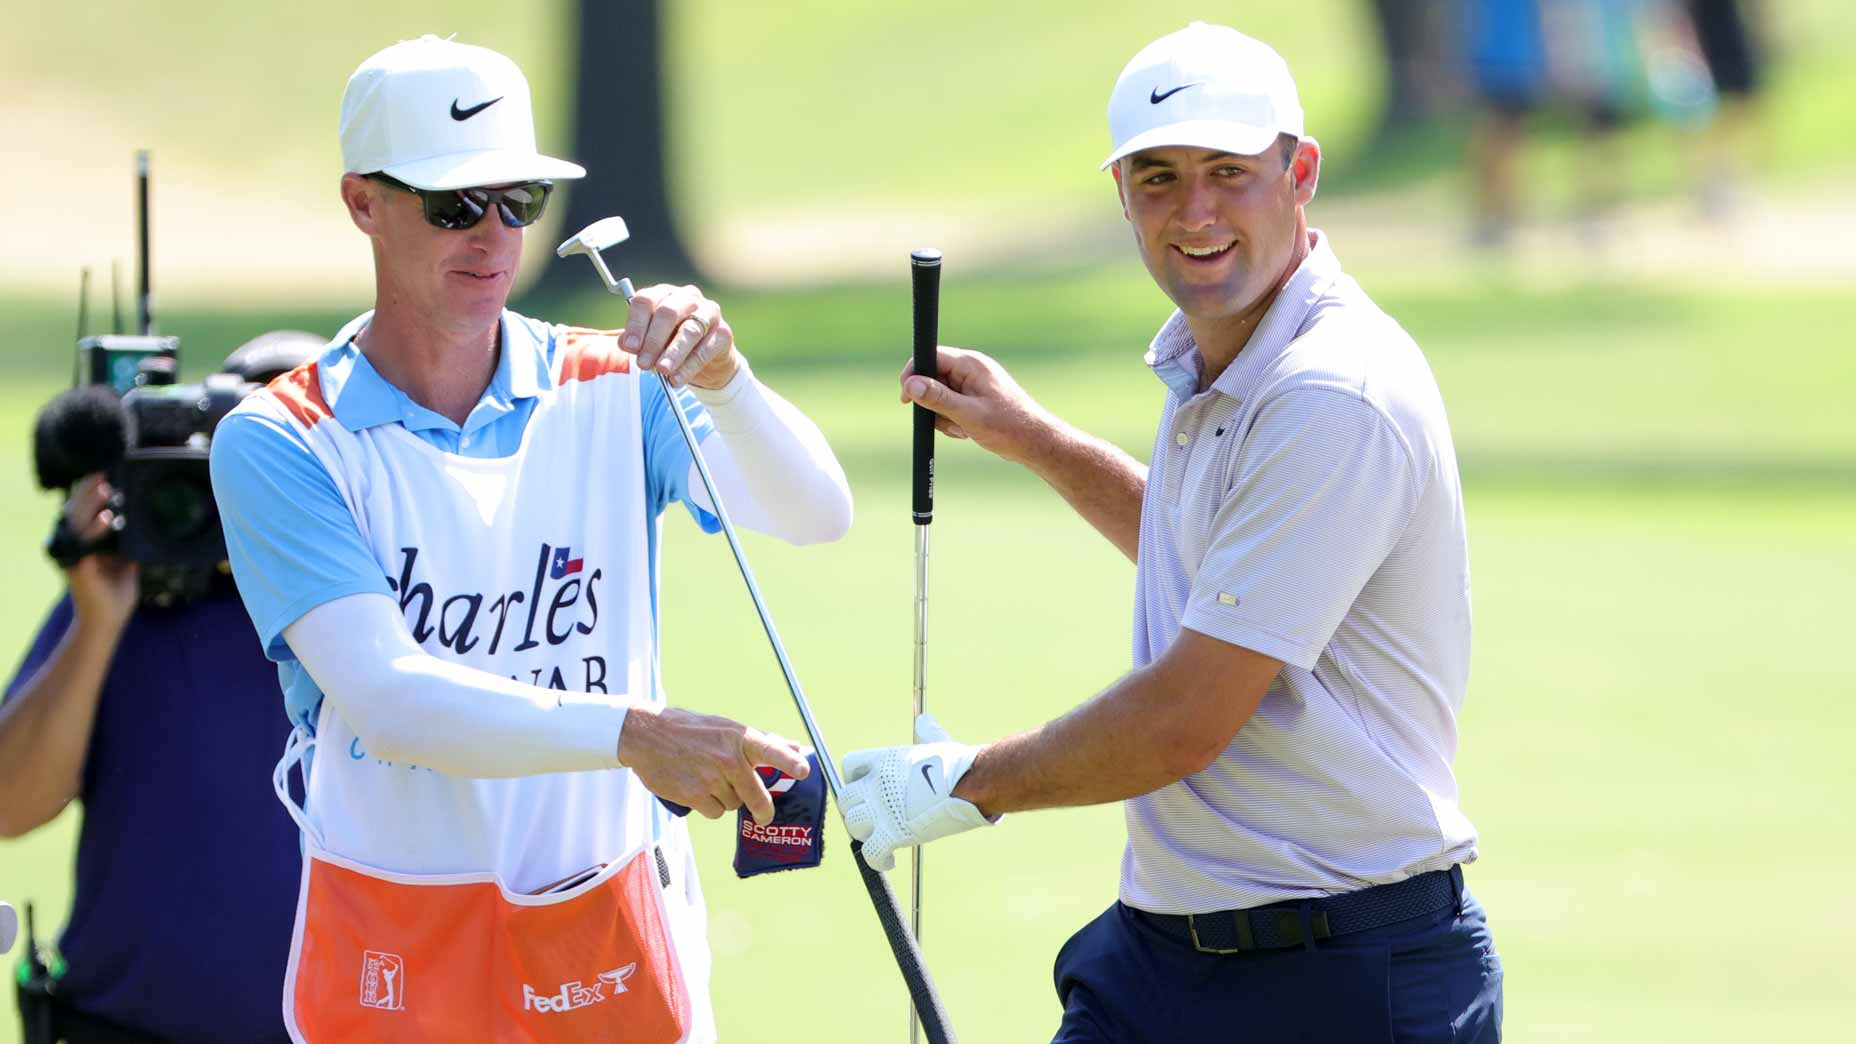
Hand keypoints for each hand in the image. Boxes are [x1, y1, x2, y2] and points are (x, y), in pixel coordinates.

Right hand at [61, 474, 137, 629]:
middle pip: (77, 510)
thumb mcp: (128, 560)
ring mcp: (75, 553)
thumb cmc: (117, 591)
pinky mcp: (78, 565)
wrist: (109, 619)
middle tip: (103, 474)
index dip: (90, 492)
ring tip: (105, 488)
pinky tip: (107, 517)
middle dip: (89, 491)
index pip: (84, 510)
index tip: (105, 475)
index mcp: (85, 541)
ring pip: (77, 521)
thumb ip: (130, 540)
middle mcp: (76, 544)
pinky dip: (95, 529)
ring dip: (90, 503)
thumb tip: (146, 522)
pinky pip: (85, 542)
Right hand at [616, 705, 808, 823]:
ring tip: (707, 779)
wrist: (646, 736)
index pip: (770, 750)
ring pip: (733, 804)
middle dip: (762, 809)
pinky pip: (714, 812)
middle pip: (756, 795)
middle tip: (764, 815)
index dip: (788, 761)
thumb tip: (795, 748)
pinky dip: (708, 806)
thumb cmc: (689, 730)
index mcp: (738, 737)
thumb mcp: (726, 728)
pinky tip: (696, 789)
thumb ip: (760, 742)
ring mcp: (711, 778)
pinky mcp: (694, 795)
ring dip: (725, 798)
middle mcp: (728, 758)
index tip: (804, 770)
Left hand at [622, 283, 740, 389]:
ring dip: (674, 353)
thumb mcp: (650, 342)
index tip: (630, 347)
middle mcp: (687, 297)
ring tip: (663, 371)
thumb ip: (637, 340)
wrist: (707, 361)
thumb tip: (627, 344)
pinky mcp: (724, 332)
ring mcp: (709, 312)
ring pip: (690, 330)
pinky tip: (678, 378)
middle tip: (644, 364)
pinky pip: (706, 349)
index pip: (646, 300)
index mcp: (664, 294)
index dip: (636, 324)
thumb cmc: (672, 345)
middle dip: (654, 341)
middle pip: (668, 313)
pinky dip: (690, 366)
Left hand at [840, 712, 993, 871]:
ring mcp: (882, 810)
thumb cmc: (959, 763)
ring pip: (854, 825)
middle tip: (871, 817)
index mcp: (884, 759)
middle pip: (845, 799)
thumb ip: (926, 733)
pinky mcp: (893, 834)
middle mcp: (876, 784)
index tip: (865, 787)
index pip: (849, 765)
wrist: (972, 784)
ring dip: (864, 833)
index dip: (854, 778)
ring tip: (879, 837)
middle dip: (854, 809)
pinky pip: (871, 852)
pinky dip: (878, 859)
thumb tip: (925, 721)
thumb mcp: (936, 741)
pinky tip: (888, 859)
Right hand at [900, 346, 1054, 466]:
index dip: (913, 375)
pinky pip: (950, 406)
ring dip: (943, 417)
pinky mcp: (974, 398)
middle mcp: (971, 369)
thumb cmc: (1008, 426)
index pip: (930, 356)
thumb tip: (911, 384)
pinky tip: (967, 432)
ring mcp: (972, 384)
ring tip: (962, 430)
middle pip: (932, 379)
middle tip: (949, 422)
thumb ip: (938, 398)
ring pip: (939, 396)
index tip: (906, 398)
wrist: (1034, 442)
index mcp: (971, 364)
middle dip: (933, 404)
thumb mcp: (968, 414)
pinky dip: (952, 421)